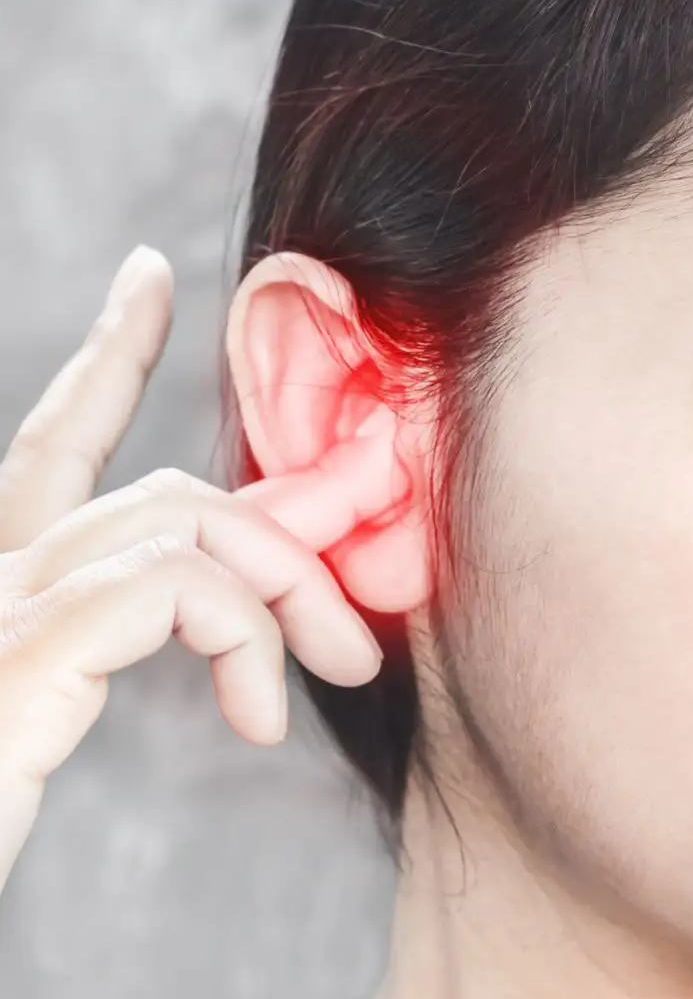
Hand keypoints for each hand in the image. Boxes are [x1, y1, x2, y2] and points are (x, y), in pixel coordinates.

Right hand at [0, 246, 389, 892]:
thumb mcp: (52, 719)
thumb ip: (122, 641)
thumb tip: (255, 608)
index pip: (53, 446)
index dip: (108, 354)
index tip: (151, 278)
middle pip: (161, 495)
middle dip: (285, 540)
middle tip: (353, 631)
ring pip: (179, 527)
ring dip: (285, 596)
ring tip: (328, 674)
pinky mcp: (16, 656)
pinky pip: (169, 588)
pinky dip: (243, 639)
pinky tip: (256, 719)